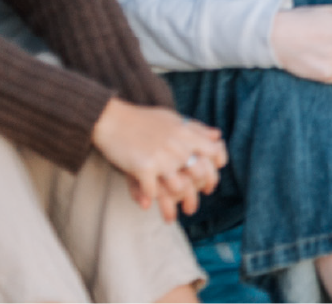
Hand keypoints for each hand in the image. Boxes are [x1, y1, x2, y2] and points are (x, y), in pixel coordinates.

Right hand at [91, 99, 225, 220]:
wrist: (112, 120)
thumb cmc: (143, 119)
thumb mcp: (174, 119)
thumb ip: (196, 129)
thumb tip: (218, 136)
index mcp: (186, 133)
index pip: (213, 152)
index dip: (215, 168)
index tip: (210, 182)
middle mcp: (178, 145)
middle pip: (199, 173)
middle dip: (197, 192)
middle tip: (192, 206)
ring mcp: (161, 157)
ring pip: (179, 187)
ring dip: (174, 200)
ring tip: (171, 212)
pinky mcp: (143, 167)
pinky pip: (153, 191)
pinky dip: (151, 198)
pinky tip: (148, 201)